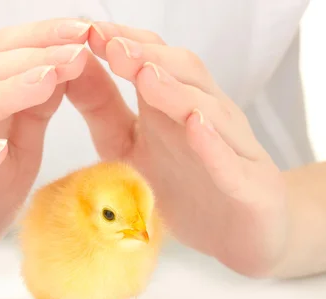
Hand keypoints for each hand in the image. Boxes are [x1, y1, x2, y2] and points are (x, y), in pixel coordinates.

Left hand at [70, 23, 286, 275]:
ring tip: (146, 75)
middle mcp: (210, 120)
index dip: (126, 45)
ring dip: (178, 92)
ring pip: (211, 112)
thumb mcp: (133, 150)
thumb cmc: (190, 186)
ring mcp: (235, 152)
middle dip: (149, 57)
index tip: (89, 32)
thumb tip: (73, 71)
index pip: (156, 63)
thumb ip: (106, 115)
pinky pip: (232, 163)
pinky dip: (214, 145)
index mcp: (178, 109)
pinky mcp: (252, 188)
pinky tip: (196, 127)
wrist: (242, 238)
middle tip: (113, 45)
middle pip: (186, 76)